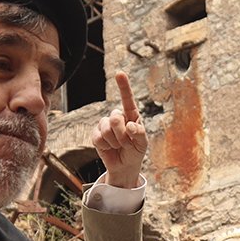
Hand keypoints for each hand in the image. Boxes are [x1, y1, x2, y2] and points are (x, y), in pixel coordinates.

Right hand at [91, 71, 147, 187]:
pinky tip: (109, 148)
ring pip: (106, 128)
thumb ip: (139, 134)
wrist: (124, 166)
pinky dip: (105, 146)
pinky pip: (98, 137)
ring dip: (115, 142)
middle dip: (122, 135)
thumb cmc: (135, 152)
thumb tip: (130, 126)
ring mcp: (105, 125)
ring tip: (119, 146)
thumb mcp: (142, 144)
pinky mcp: (96, 134)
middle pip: (115, 118)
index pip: (127, 99)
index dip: (123, 86)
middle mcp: (118, 117)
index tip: (119, 74)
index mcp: (131, 116)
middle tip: (127, 144)